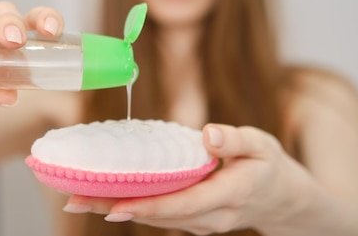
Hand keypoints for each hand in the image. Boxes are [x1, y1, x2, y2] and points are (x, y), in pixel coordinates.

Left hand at [64, 124, 313, 234]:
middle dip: (115, 208)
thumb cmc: (270, 166)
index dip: (148, 206)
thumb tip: (208, 134)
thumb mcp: (262, 145)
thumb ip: (236, 141)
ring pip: (154, 218)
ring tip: (78, 197)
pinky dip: (132, 205)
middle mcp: (211, 217)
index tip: (114, 205)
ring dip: (116, 208)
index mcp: (229, 195)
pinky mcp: (193, 219)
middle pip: (158, 215)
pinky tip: (105, 197)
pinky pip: (159, 214)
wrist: (282, 198)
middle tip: (74, 198)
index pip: (183, 204)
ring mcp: (201, 223)